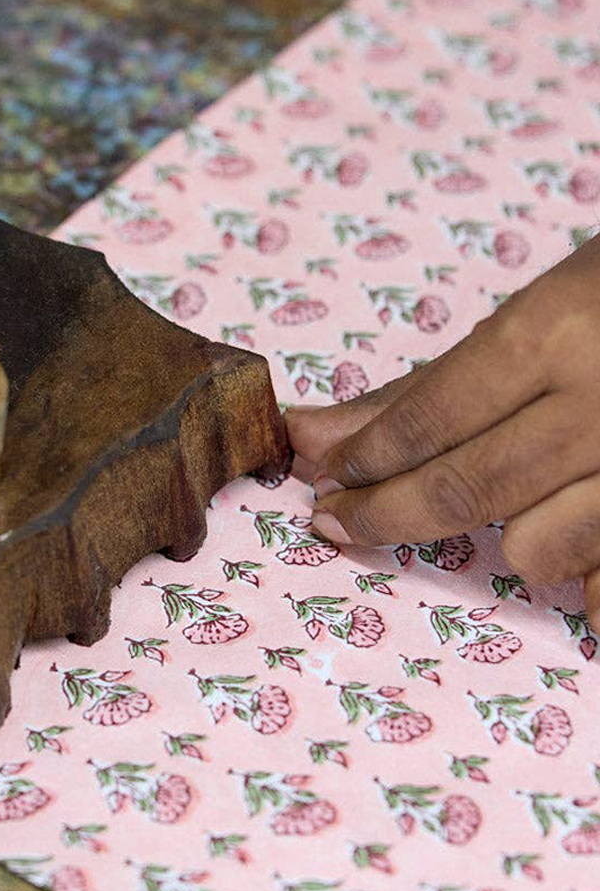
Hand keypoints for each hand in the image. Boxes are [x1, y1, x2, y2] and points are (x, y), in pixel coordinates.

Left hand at [287, 235, 599, 628]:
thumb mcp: (546, 310)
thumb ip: (435, 382)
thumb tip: (317, 434)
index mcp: (562, 330)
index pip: (431, 416)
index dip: (364, 456)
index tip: (323, 475)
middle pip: (464, 489)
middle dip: (384, 513)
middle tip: (338, 519)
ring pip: (536, 550)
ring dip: (514, 538)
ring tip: (524, 502)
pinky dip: (590, 580)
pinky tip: (588, 544)